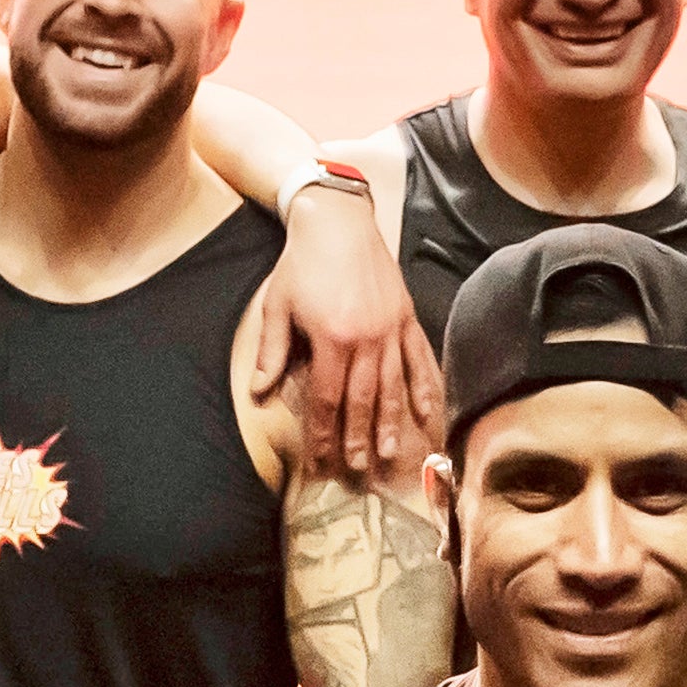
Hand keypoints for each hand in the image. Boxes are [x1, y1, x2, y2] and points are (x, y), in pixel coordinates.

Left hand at [258, 181, 441, 490]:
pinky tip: (427, 413)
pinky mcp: (406, 316)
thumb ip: (271, 351)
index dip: (324, 432)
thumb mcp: (277, 305)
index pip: (328, 398)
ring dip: (390, 422)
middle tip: (356, 468)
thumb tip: (258, 393)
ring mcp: (391, 328)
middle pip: (363, 400)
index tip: (321, 460)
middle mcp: (367, 339)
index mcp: (332, 339)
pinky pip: (420, 358)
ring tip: (388, 452)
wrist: (337, 219)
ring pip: (394, 386)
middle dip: (357, 437)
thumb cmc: (301, 263)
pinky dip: (425, 386)